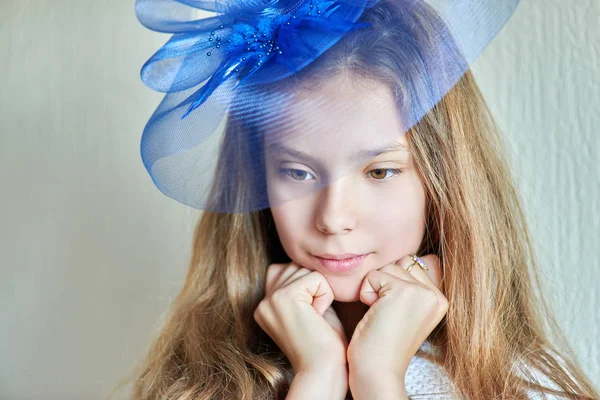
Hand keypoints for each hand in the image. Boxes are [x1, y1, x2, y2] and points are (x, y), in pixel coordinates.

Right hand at [254, 262, 347, 374]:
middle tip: (314, 318)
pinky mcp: (284, 297)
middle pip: (297, 267)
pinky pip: (317, 278)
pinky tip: (319, 317)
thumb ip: (302, 285)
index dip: (307, 287)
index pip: (286, 270)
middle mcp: (263, 302)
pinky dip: (326, 296)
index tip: (310, 317)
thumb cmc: (324, 344)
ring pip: (307, 270)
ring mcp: (271, 299)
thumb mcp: (309, 309)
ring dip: (321, 292)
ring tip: (316, 318)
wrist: (323, 370)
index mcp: (264, 306)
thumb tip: (307, 261)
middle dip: (314, 287)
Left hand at [347, 254, 446, 396]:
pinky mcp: (404, 291)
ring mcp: (422, 292)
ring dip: (375, 288)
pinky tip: (374, 314)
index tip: (393, 312)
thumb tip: (419, 257)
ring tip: (381, 315)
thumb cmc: (383, 343)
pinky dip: (366, 293)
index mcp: (440, 300)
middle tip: (386, 314)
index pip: (413, 266)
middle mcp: (436, 295)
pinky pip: (373, 275)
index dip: (394, 284)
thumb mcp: (405, 311)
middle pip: (401, 263)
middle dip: (385, 283)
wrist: (377, 371)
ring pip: (387, 267)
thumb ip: (413, 285)